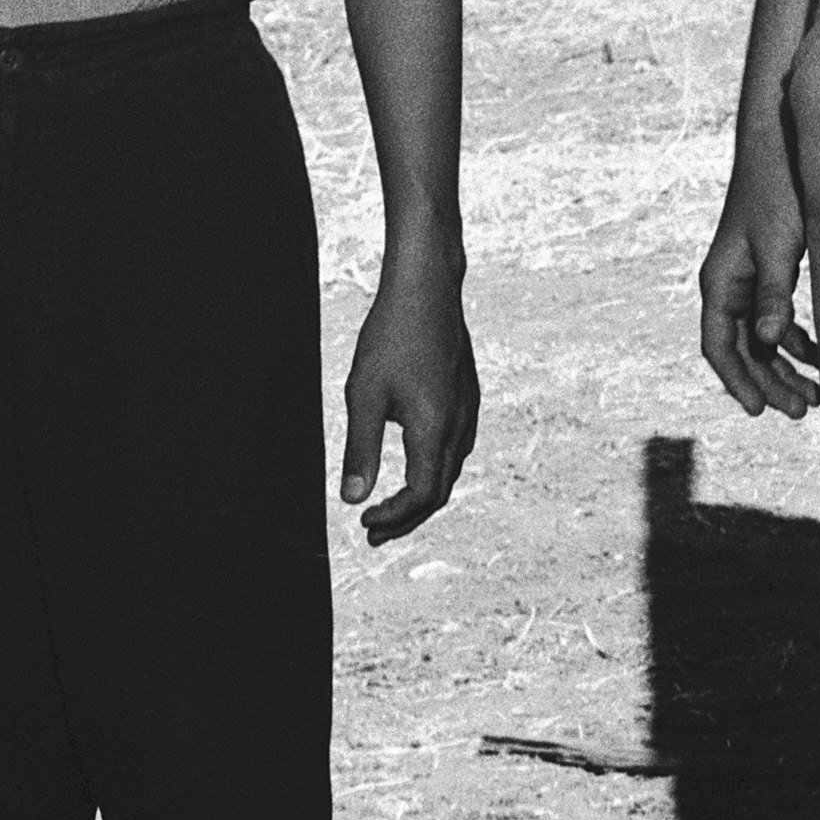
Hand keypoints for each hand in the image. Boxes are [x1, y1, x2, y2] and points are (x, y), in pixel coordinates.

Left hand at [340, 240, 478, 544]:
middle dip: (407, 517)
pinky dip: (434, 468)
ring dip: (422, 495)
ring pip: (450, 470)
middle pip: (439, 491)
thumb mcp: (364, 394)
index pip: (420, 496)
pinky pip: (456, 446)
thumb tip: (351, 498)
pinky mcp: (467, 394)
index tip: (364, 522)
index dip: (393, 518)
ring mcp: (467, 409)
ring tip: (392, 505)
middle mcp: (459, 425)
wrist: (427, 287)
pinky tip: (416, 460)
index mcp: (435, 429)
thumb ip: (360, 449)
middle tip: (374, 532)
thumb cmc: (392, 335)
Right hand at [699, 153, 819, 419]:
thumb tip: (766, 340)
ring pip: (761, 339)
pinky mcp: (771, 271)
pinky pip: (777, 320)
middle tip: (803, 410)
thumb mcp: (779, 244)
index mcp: (720, 280)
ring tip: (816, 396)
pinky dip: (795, 342)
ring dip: (785, 367)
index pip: (717, 345)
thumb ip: (774, 292)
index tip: (759, 410)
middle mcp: (729, 285)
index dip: (737, 381)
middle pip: (742, 350)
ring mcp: (749, 280)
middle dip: (770, 382)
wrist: (782, 147)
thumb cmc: (777, 191)